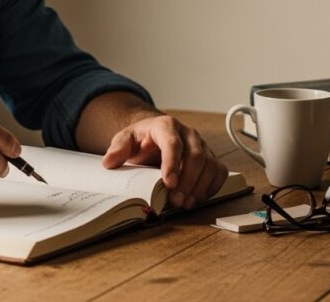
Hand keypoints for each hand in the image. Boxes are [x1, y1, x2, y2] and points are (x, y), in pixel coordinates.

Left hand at [101, 115, 227, 209]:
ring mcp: (202, 145)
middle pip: (196, 156)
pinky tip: (197, 198)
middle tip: (176, 200)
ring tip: (185, 203)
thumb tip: (109, 162)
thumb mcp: (125, 140)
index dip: (172, 163)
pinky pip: (219, 172)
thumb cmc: (141, 140)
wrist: (154, 138)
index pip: (172, 142)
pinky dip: (211, 187)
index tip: (168, 183)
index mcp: (166, 126)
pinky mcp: (210, 157)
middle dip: (187, 181)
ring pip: (210, 165)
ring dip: (200, 187)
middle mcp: (188, 133)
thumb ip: (117, 148)